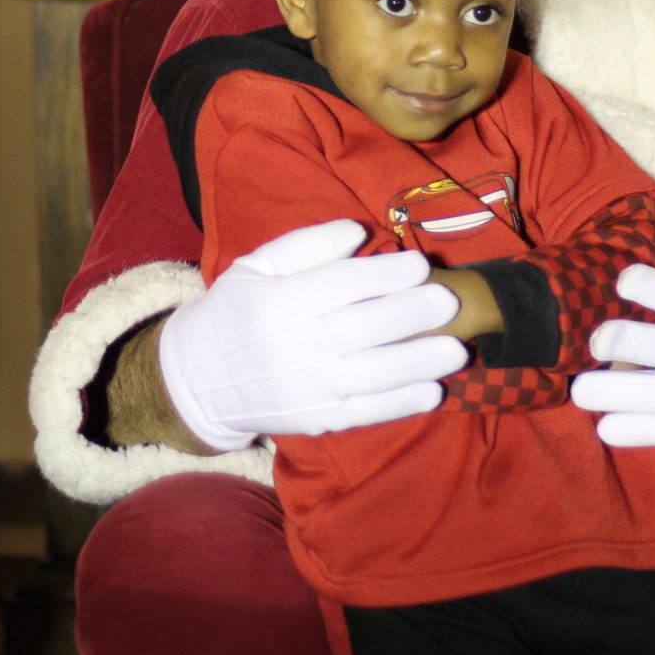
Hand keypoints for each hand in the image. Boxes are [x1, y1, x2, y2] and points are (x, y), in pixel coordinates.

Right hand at [159, 219, 467, 450]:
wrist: (198, 378)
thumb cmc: (235, 310)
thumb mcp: (256, 266)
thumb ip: (305, 245)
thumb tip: (357, 233)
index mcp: (276, 302)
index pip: (340, 285)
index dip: (384, 274)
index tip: (420, 264)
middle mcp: (293, 347)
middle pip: (363, 328)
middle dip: (412, 314)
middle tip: (448, 301)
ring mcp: (307, 389)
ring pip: (373, 374)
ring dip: (419, 362)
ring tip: (457, 349)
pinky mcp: (317, 420)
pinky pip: (366, 413)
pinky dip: (401, 403)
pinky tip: (432, 390)